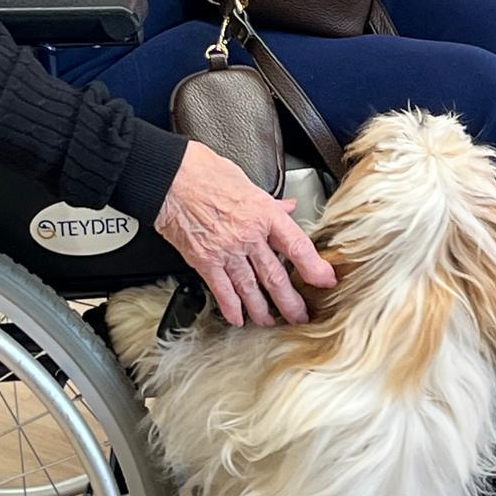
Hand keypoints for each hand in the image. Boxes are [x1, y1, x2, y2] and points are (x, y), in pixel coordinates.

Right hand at [155, 140, 335, 325]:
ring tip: (271, 322)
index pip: (298, 246)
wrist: (170, 177)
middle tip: (301, 316)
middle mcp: (248, 235)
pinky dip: (231, 307)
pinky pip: (221, 289)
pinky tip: (238, 318)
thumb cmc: (204, 172)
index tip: (326, 280)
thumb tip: (287, 208)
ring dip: (262, 310)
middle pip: (276, 276)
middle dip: (291, 302)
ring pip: (251, 288)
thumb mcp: (247, 181)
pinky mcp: (204, 260)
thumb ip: (269, 202)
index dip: (315, 267)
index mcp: (263, 213)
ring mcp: (226, 250)